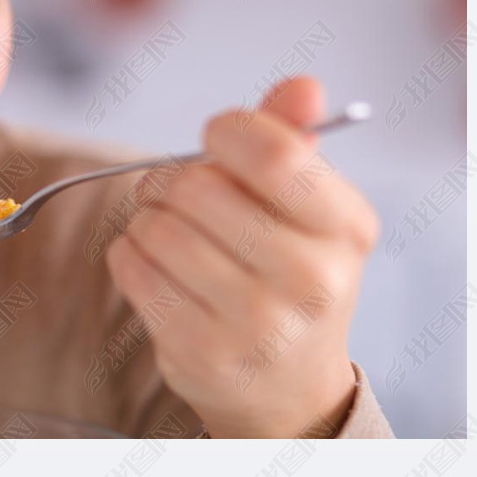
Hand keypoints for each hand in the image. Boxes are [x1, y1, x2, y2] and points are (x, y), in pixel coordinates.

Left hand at [105, 77, 379, 436]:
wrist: (286, 389)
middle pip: (200, 189)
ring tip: (164, 230)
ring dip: (147, 218)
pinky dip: (129, 253)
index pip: (277, 156)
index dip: (229, 132)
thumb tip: (301, 87)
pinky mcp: (199, 353)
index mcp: (346, 230)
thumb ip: (296, 144)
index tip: (216, 137)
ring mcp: (253, 325)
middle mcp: (308, 281)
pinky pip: (134, 270)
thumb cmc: (291, 280)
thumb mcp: (312, 213)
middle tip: (171, 188)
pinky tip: (151, 262)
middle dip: (171, 177)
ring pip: (158, 229)